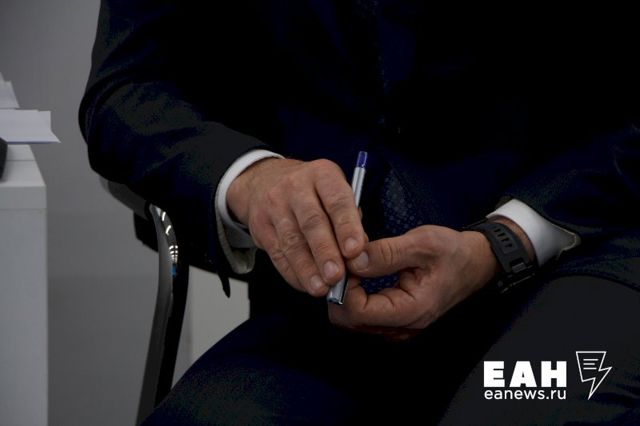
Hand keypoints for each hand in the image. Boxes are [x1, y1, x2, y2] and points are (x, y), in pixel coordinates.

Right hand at [227, 157, 366, 295]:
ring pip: (292, 241)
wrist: (266, 180)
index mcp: (323, 175)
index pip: (337, 200)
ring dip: (308, 268)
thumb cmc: (313, 192)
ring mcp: (275, 205)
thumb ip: (349, 220)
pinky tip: (305, 284)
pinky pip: (277, 253)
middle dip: (325, 252)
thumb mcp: (335, 191)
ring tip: (321, 288)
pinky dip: (292, 273)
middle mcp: (296, 186)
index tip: (355, 251)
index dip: (347, 227)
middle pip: (312, 222)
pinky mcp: (260, 225)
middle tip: (337, 276)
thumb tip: (358, 256)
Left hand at [328, 225, 502, 339]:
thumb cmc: (453, 253)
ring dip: (345, 293)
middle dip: (340, 291)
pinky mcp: (394, 320)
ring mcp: (397, 327)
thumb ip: (385, 253)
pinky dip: (354, 296)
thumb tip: (352, 260)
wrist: (474, 263)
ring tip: (353, 265)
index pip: (356, 312)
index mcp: (410, 310)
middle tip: (344, 261)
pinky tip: (359, 275)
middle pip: (348, 321)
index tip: (346, 261)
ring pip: (351, 321)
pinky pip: (361, 316)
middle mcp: (402, 326)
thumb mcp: (421, 243)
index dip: (343, 286)